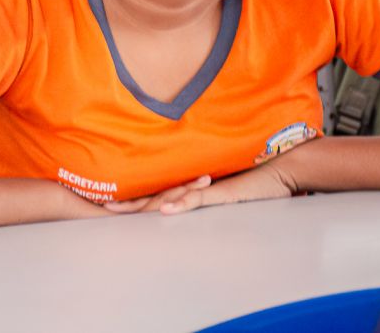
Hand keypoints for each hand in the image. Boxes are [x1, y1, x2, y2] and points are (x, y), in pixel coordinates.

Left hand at [107, 162, 295, 216]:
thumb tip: (191, 200)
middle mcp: (193, 186)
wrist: (280, 170)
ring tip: (116, 209)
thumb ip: (205, 196)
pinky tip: (163, 209)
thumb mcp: (225, 192)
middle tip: (99, 206)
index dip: (133, 200)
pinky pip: (197, 199)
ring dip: (142, 204)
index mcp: (192, 188)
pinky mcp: (220, 193)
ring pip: (168, 196)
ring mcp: (205, 189)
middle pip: (154, 195)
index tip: (109, 204)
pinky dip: (180, 204)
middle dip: (126, 203)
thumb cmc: (256, 180)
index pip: (157, 195)